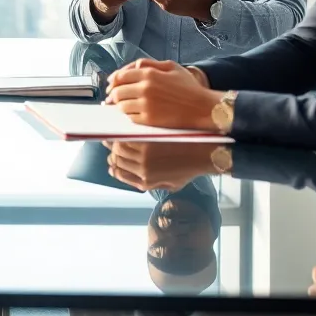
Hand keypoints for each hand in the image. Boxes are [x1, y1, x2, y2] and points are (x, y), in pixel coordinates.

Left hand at [105, 59, 222, 129]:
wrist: (203, 108)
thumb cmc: (189, 87)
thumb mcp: (171, 66)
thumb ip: (149, 63)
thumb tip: (131, 67)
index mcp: (149, 74)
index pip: (120, 77)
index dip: (113, 81)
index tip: (111, 85)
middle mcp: (145, 89)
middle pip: (117, 92)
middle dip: (113, 95)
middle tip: (112, 98)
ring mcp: (146, 105)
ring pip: (121, 106)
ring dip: (120, 106)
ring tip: (122, 106)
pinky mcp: (149, 120)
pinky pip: (130, 118)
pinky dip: (129, 116)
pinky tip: (134, 114)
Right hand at [105, 141, 223, 191]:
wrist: (203, 154)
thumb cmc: (189, 168)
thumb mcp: (171, 185)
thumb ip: (153, 184)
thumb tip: (137, 180)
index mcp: (146, 182)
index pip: (120, 174)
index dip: (113, 167)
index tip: (112, 163)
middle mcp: (141, 170)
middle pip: (116, 161)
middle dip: (112, 154)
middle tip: (112, 147)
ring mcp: (143, 156)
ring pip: (118, 149)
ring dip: (115, 143)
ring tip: (117, 137)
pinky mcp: (146, 142)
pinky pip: (126, 138)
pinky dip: (123, 134)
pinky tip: (124, 130)